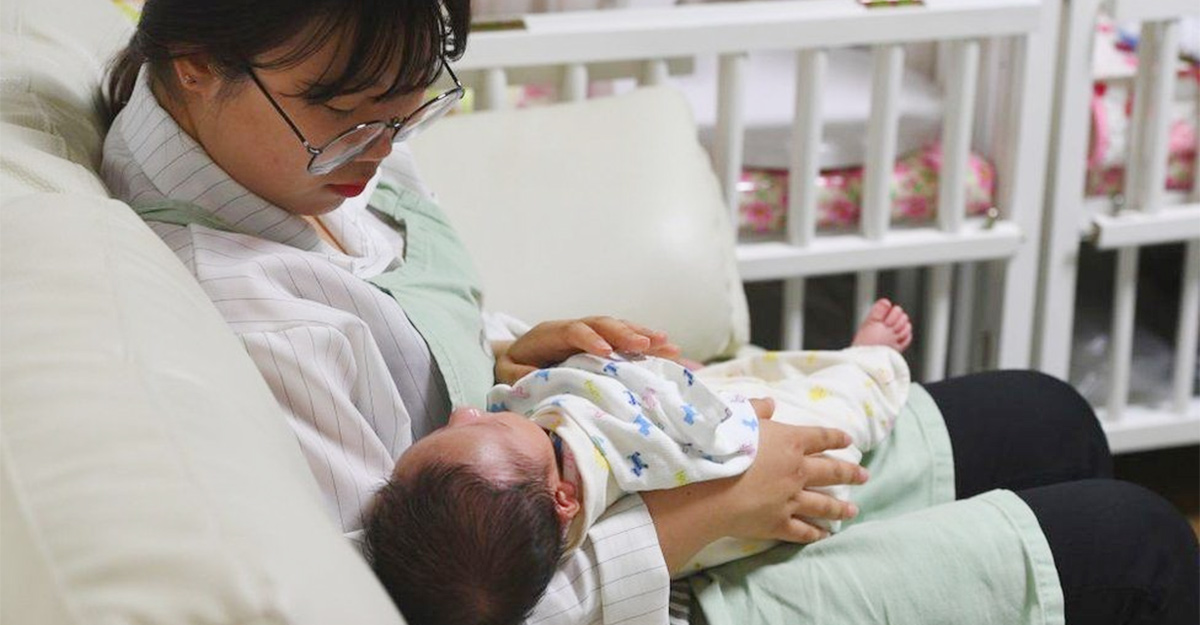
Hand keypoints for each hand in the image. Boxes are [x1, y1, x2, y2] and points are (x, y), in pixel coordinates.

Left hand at [494, 316, 682, 384]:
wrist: (517, 356)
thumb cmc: (514, 366)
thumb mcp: (507, 372)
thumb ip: (518, 375)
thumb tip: (533, 379)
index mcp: (551, 333)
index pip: (574, 331)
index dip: (590, 339)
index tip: (606, 352)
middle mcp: (575, 328)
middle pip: (603, 325)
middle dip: (626, 334)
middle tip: (648, 346)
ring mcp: (591, 334)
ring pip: (619, 329)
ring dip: (644, 336)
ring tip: (669, 345)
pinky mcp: (603, 344)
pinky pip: (626, 341)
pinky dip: (646, 345)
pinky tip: (668, 351)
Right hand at [642, 398, 867, 573]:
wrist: (709, 485)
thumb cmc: (723, 446)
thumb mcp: (738, 416)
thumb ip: (757, 409)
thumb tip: (771, 403)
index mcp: (790, 441)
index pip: (820, 437)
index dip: (835, 437)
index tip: (849, 440)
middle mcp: (797, 471)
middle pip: (830, 471)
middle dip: (850, 473)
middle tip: (865, 476)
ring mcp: (790, 500)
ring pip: (822, 504)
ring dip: (839, 507)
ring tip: (853, 510)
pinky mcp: (778, 523)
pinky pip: (802, 530)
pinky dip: (815, 533)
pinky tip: (825, 535)